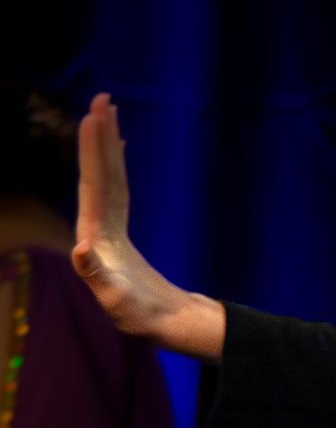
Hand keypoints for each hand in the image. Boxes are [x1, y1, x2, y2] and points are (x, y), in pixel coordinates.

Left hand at [72, 94, 224, 358]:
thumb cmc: (142, 318)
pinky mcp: (122, 235)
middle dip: (98, 137)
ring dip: (106, 147)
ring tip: (108, 113)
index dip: (94, 151)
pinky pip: (118, 190)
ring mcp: (110, 230)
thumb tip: (81, 248)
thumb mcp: (117, 300)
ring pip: (107, 178)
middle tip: (102, 99)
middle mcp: (98, 228)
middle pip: (98, 174)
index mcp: (97, 237)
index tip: (94, 118)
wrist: (162, 328)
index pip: (95, 185)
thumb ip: (97, 275)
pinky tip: (119, 154)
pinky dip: (116, 167)